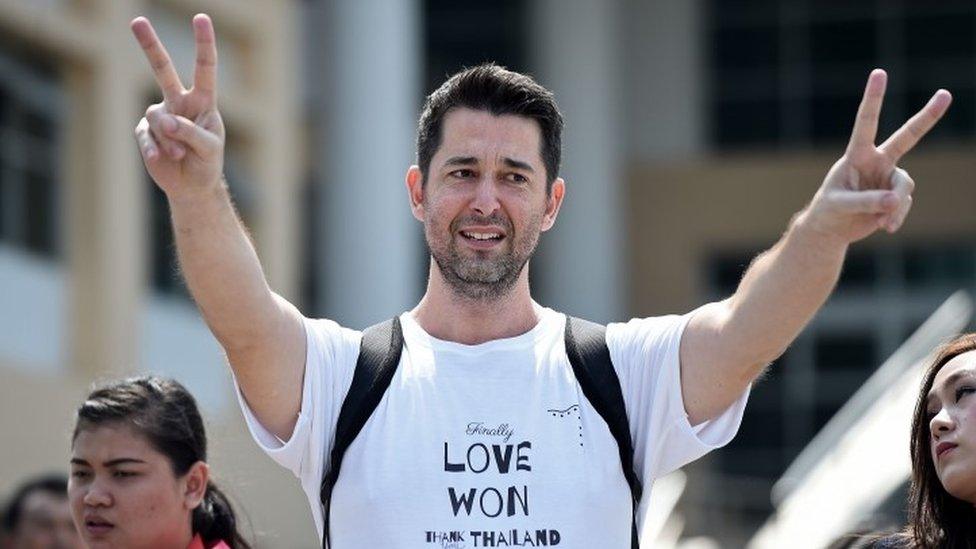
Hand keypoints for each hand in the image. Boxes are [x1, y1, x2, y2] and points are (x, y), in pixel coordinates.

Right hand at [131, 14, 224, 199]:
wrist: (192, 186)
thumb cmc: (207, 162)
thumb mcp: (208, 149)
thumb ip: (190, 132)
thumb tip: (164, 120)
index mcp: (203, 101)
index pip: (204, 68)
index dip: (203, 44)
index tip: (201, 18)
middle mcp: (180, 102)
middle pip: (162, 69)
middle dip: (150, 45)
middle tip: (137, 20)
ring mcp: (160, 115)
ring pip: (157, 116)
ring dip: (170, 139)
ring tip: (181, 155)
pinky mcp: (145, 131)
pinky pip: (146, 136)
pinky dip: (156, 149)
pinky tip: (163, 159)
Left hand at [802, 69, 951, 243]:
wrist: (833, 229)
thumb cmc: (828, 211)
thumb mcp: (841, 206)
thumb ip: (867, 202)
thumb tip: (896, 200)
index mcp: (857, 155)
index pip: (866, 123)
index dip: (874, 99)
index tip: (879, 73)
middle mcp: (876, 161)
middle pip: (907, 137)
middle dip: (927, 116)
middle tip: (946, 94)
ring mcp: (888, 177)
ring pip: (905, 186)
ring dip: (896, 206)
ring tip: (882, 221)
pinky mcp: (895, 195)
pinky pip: (904, 204)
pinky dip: (896, 217)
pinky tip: (884, 226)